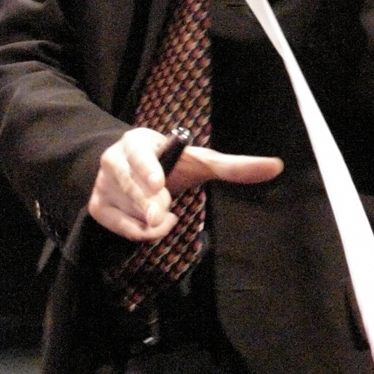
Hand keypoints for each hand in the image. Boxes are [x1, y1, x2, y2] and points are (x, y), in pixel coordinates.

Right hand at [88, 127, 284, 240]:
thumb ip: (235, 166)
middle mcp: (114, 159)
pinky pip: (118, 227)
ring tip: (163, 213)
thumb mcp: (201, 162)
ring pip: (128, 211)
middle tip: (164, 209)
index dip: (148, 169)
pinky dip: (137, 233)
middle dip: (153, 204)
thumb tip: (277, 166)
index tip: (159, 184)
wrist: (135, 170)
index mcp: (138, 141)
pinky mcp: (97, 206)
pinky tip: (151, 225)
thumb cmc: (173, 163)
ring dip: (150, 220)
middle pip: (134, 189)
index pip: (138, 154)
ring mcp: (102, 184)